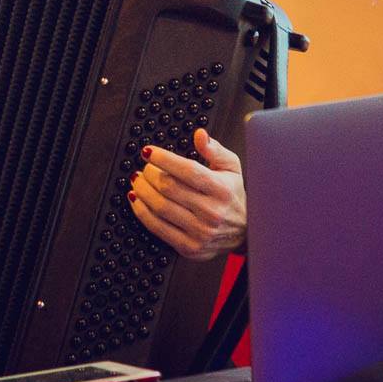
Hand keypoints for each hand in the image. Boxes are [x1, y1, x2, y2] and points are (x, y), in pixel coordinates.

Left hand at [129, 128, 245, 260]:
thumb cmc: (233, 196)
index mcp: (221, 190)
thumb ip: (215, 150)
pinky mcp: (189, 247)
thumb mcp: (232, 168)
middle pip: (169, 188)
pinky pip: (157, 227)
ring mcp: (200, 232)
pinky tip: (137, 200)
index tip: (149, 152)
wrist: (245, 232)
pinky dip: (142, 212)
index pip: (187, 170)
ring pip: (160, 207)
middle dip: (150, 174)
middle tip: (144, 167)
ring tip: (138, 180)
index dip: (163, 159)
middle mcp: (211, 212)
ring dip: (142, 191)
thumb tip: (200, 135)